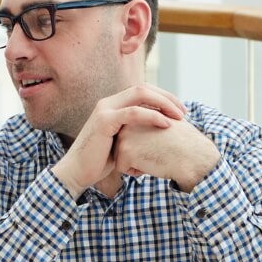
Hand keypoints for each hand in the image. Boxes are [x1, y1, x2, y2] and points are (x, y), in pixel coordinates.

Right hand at [50, 84, 185, 196]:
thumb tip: (159, 135)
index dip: (163, 97)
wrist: (78, 173)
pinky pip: (133, 113)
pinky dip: (152, 116)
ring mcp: (105, 109)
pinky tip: (166, 124)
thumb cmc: (101, 162)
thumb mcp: (122, 144)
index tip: (180, 111)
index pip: (142, 91)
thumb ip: (136, 134)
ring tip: (179, 117)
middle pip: (143, 88)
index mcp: (113, 105)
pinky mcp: (104, 121)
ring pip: (140, 94)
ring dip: (163, 103)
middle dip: (167, 97)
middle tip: (184, 112)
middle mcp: (108, 102)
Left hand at [114, 119, 221, 190]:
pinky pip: (122, 167)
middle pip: (124, 145)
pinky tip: (152, 163)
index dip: (146, 145)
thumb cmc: (185, 142)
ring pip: (122, 156)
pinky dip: (136, 171)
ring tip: (156, 155)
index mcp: (138, 111)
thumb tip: (144, 129)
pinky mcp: (125, 149)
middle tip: (159, 150)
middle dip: (138, 153)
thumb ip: (153, 119)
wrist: (192, 156)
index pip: (131, 136)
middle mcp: (129, 119)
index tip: (161, 144)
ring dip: (137, 162)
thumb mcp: (167, 121)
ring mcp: (125, 133)